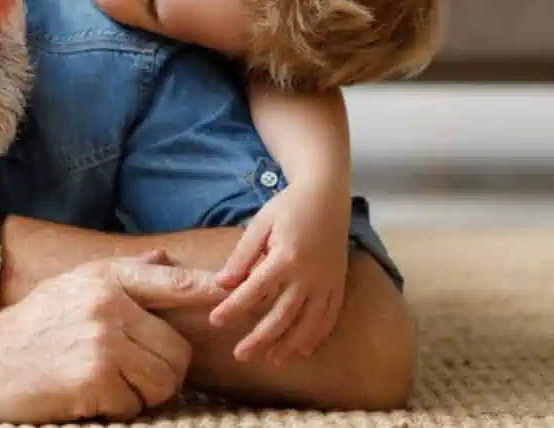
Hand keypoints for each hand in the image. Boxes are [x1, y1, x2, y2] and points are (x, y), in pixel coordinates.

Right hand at [0, 251, 225, 422]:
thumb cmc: (30, 326)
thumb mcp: (73, 286)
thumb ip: (124, 274)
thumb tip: (164, 259)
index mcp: (104, 279)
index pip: (172, 283)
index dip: (209, 291)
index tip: (236, 295)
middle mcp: (107, 305)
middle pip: (178, 351)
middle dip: (166, 373)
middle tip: (136, 378)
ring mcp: (100, 342)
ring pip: (164, 381)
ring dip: (146, 395)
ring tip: (113, 387)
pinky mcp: (92, 379)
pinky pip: (135, 405)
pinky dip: (119, 410)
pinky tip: (90, 398)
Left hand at [209, 185, 349, 363]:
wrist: (327, 194)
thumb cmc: (289, 206)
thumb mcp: (260, 224)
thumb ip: (242, 255)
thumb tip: (222, 283)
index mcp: (286, 256)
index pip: (254, 290)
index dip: (233, 308)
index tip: (215, 321)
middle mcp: (309, 274)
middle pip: (281, 315)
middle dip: (259, 338)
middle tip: (240, 354)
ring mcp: (326, 282)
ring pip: (307, 322)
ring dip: (288, 344)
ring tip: (270, 359)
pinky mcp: (338, 284)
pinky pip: (330, 317)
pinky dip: (317, 335)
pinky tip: (303, 350)